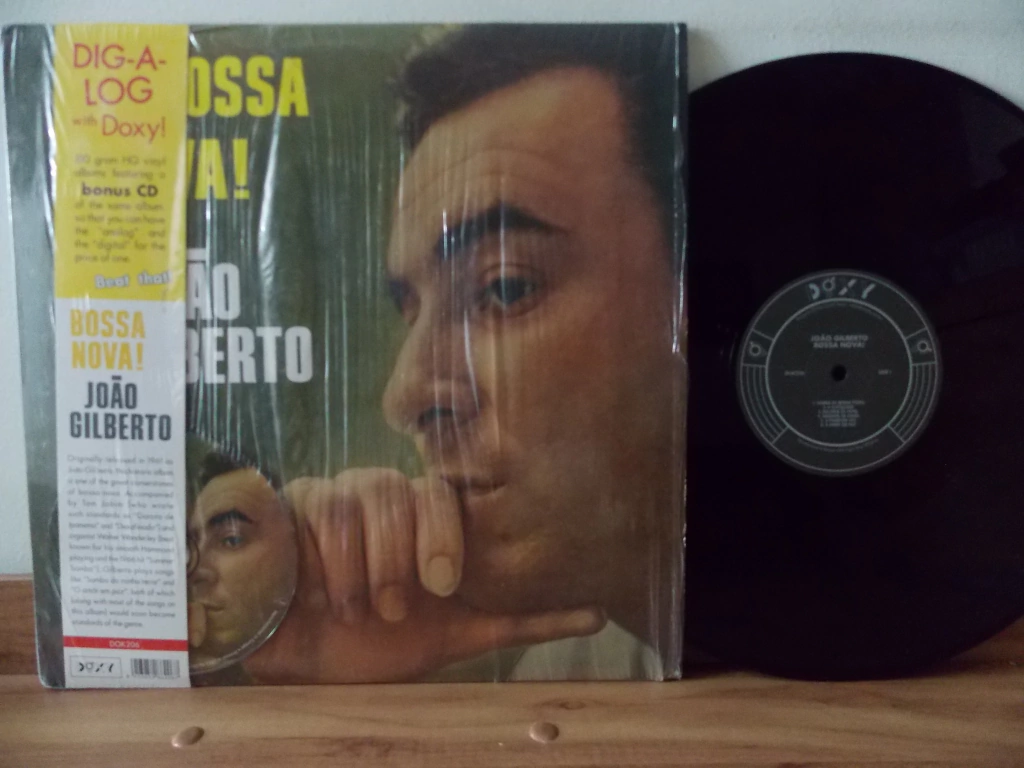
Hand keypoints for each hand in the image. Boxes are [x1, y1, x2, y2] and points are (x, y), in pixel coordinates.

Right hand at [242, 469, 604, 682]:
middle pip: (397, 489)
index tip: (441, 589)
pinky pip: (310, 506)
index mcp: (423, 520)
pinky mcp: (294, 503)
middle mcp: (383, 497)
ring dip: (354, 567)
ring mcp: (337, 495)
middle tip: (393, 607)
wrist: (305, 661)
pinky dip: (316, 557)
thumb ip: (519, 619)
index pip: (439, 492)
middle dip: (397, 555)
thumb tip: (599, 613)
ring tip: (350, 610)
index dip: (442, 536)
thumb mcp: (456, 636)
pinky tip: (311, 593)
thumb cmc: (380, 646)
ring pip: (353, 499)